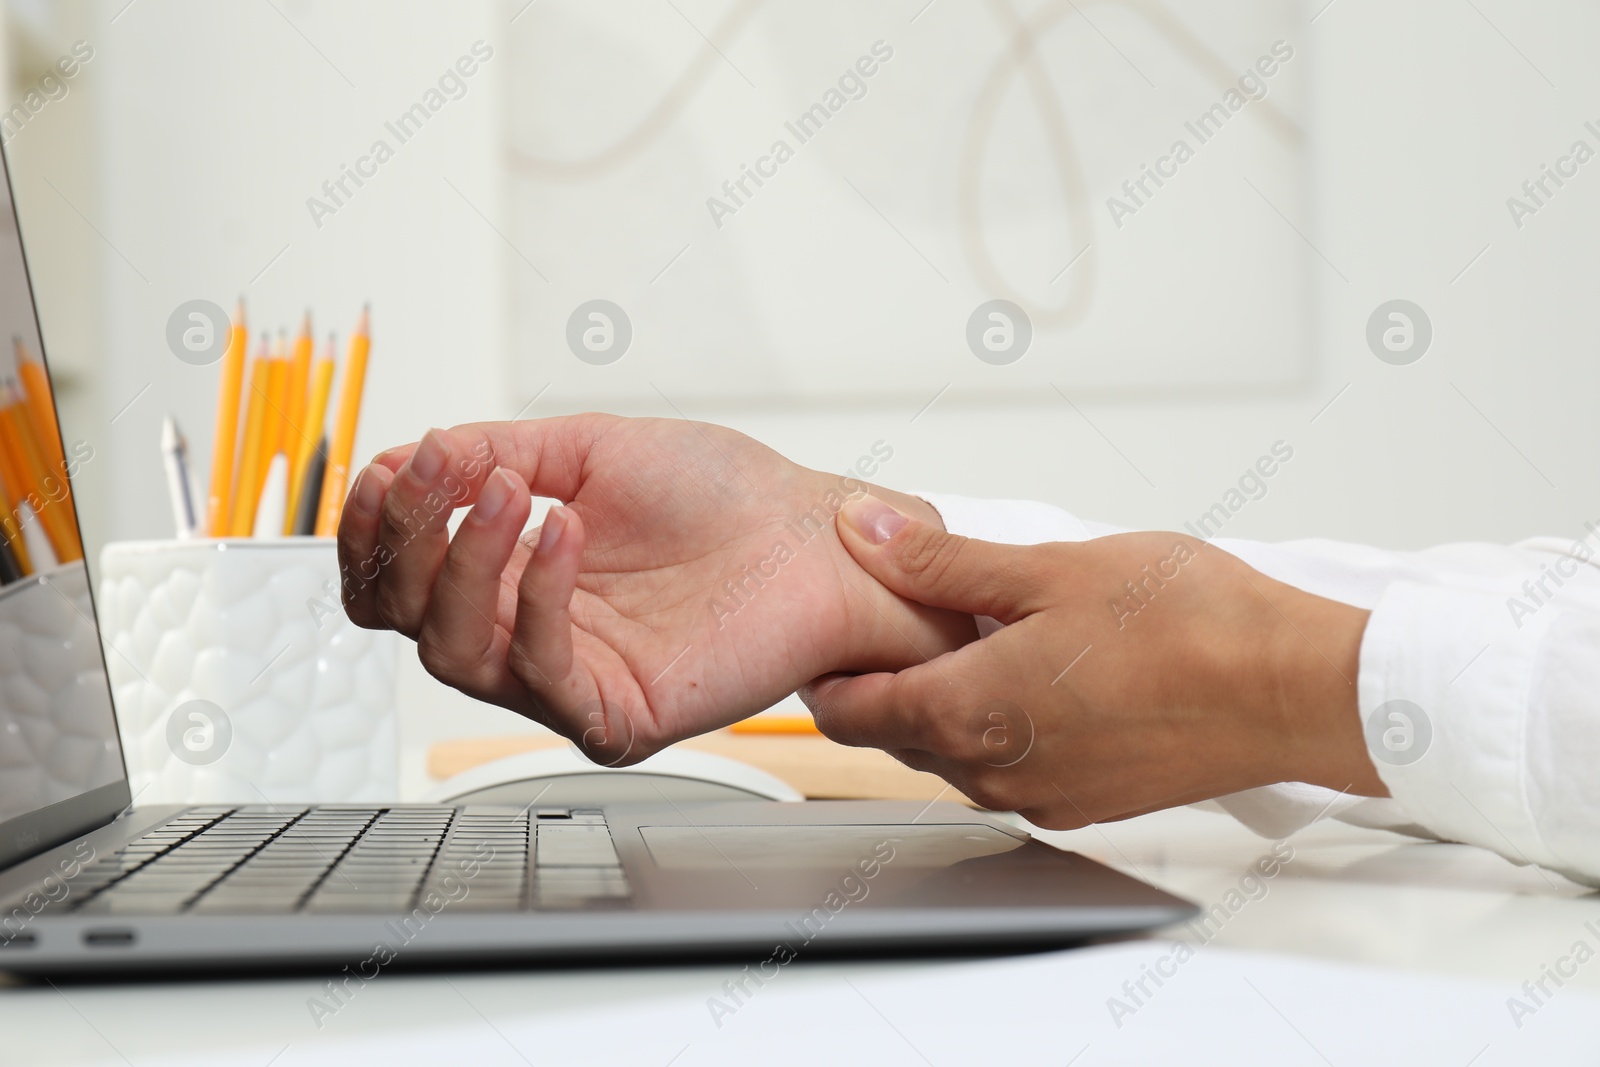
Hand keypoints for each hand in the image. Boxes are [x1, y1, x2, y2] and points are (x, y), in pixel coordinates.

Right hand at [336, 415, 975, 762]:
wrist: (818, 539)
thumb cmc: (723, 496)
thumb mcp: (591, 449)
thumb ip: (496, 454)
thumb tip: (404, 457)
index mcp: (511, 577)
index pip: (400, 576)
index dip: (376, 529)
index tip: (392, 467)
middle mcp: (526, 633)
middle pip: (407, 615)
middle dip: (407, 536)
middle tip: (442, 472)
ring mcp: (566, 680)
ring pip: (455, 650)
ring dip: (465, 559)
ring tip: (509, 491)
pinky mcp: (611, 715)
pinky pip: (539, 672)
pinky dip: (537, 594)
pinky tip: (562, 528)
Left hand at [801, 496, 1386, 826]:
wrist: (1290, 689)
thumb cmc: (1184, 623)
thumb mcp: (1047, 569)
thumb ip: (941, 562)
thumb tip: (861, 532)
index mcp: (968, 714)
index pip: (849, 713)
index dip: (827, 670)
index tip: (833, 628)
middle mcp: (995, 774)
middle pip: (898, 735)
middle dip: (889, 679)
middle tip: (904, 615)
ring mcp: (1044, 798)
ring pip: (955, 755)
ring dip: (948, 703)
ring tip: (979, 636)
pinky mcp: (1090, 805)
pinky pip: (1013, 771)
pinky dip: (1003, 727)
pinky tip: (1041, 676)